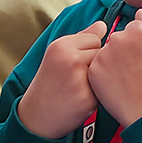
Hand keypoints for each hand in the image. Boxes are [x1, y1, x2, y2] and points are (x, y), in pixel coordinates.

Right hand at [16, 22, 107, 139]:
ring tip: (79, 87)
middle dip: (94, 64)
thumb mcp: (58, 56)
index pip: (95, 38)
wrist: (37, 117)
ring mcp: (79, 78)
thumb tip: (103, 25)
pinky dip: (97, 94)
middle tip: (75, 78)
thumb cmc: (50, 84)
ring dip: (98, 78)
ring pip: (105, 69)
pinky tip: (82, 98)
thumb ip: (81, 38)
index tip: (75, 64)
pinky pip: (104, 88)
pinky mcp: (88, 97)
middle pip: (102, 53)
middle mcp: (70, 59)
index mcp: (61, 46)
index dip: (89, 52)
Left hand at [87, 10, 141, 126]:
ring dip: (112, 61)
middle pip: (117, 39)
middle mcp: (118, 38)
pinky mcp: (94, 69)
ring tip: (125, 78)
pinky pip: (97, 66)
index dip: (139, 45)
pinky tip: (115, 84)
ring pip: (105, 52)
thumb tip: (139, 12)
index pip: (133, 29)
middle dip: (123, 51)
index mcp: (138, 31)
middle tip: (135, 70)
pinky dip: (103, 73)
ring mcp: (104, 54)